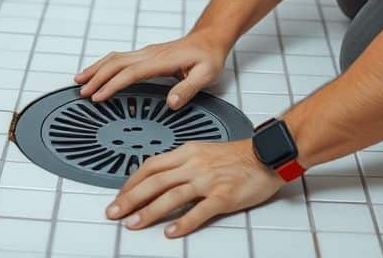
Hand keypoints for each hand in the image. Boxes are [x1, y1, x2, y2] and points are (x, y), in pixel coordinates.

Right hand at [74, 30, 231, 108]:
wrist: (210, 38)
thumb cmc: (209, 56)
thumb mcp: (207, 74)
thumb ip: (188, 89)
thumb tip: (171, 103)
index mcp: (162, 60)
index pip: (131, 72)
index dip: (113, 85)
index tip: (98, 96)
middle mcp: (150, 53)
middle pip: (116, 62)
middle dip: (97, 76)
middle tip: (81, 91)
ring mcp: (146, 52)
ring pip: (115, 57)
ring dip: (96, 68)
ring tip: (79, 79)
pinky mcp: (145, 54)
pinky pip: (120, 58)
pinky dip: (104, 64)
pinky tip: (97, 71)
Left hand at [105, 139, 283, 237]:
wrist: (267, 155)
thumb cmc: (237, 155)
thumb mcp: (203, 150)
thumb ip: (181, 163)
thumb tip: (157, 177)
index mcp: (187, 152)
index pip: (151, 166)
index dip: (131, 181)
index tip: (119, 195)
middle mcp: (194, 165)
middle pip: (155, 181)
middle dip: (130, 198)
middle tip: (114, 212)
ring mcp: (209, 180)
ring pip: (171, 196)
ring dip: (149, 211)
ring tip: (133, 224)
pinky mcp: (224, 196)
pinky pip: (199, 211)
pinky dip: (182, 222)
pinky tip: (170, 232)